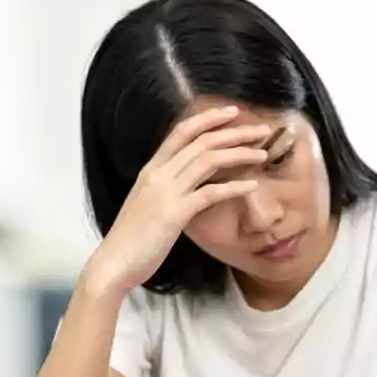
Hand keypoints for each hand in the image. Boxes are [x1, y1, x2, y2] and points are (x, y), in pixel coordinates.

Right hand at [83, 106, 269, 294]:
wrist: (113, 263)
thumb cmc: (133, 238)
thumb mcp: (148, 203)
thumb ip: (167, 188)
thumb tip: (190, 183)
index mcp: (151, 169)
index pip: (181, 132)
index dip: (208, 119)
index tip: (232, 112)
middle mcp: (158, 174)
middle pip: (201, 141)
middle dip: (234, 132)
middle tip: (261, 129)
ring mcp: (165, 192)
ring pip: (208, 160)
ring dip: (239, 154)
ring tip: (263, 154)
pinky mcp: (174, 214)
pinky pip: (210, 193)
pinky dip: (234, 187)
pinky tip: (252, 186)